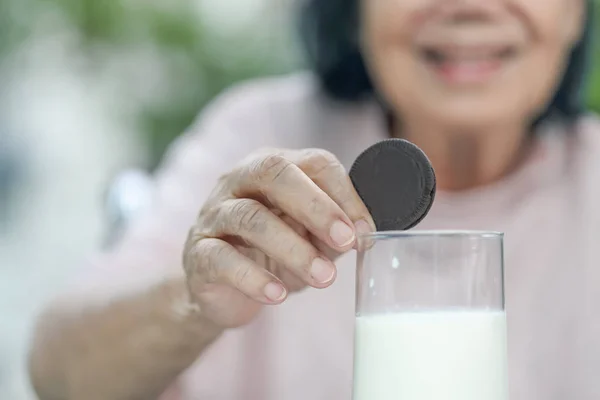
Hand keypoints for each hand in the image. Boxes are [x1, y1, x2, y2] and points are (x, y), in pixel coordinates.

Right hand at [183, 148, 375, 328]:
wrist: (223, 290)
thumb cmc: (271, 254)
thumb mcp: (308, 238)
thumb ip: (331, 231)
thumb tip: (362, 233)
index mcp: (273, 169)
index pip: (313, 161)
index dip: (344, 192)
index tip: (365, 230)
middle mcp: (239, 181)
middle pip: (274, 172)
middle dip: (316, 206)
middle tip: (345, 241)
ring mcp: (214, 214)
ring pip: (249, 217)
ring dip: (292, 248)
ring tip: (324, 278)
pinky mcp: (198, 252)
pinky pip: (222, 258)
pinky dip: (253, 278)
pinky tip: (278, 295)